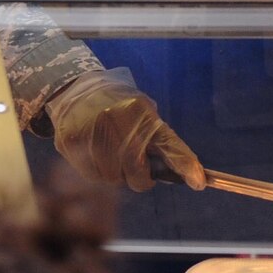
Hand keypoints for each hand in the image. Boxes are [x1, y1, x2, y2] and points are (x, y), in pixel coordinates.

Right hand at [44, 69, 204, 193]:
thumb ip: (156, 140)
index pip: (169, 145)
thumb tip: (175, 175)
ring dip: (115, 173)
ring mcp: (94, 134)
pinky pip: (92, 176)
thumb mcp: (141, 112)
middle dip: (140, 177)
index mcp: (142, 114)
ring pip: (113, 179)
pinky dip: (96, 171)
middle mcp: (119, 123)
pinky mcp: (73, 144)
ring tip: (108, 151)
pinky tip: (93, 152)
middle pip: (138, 174)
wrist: (74, 88)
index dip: (186, 166)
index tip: (199, 183)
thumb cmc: (116, 105)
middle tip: (134, 166)